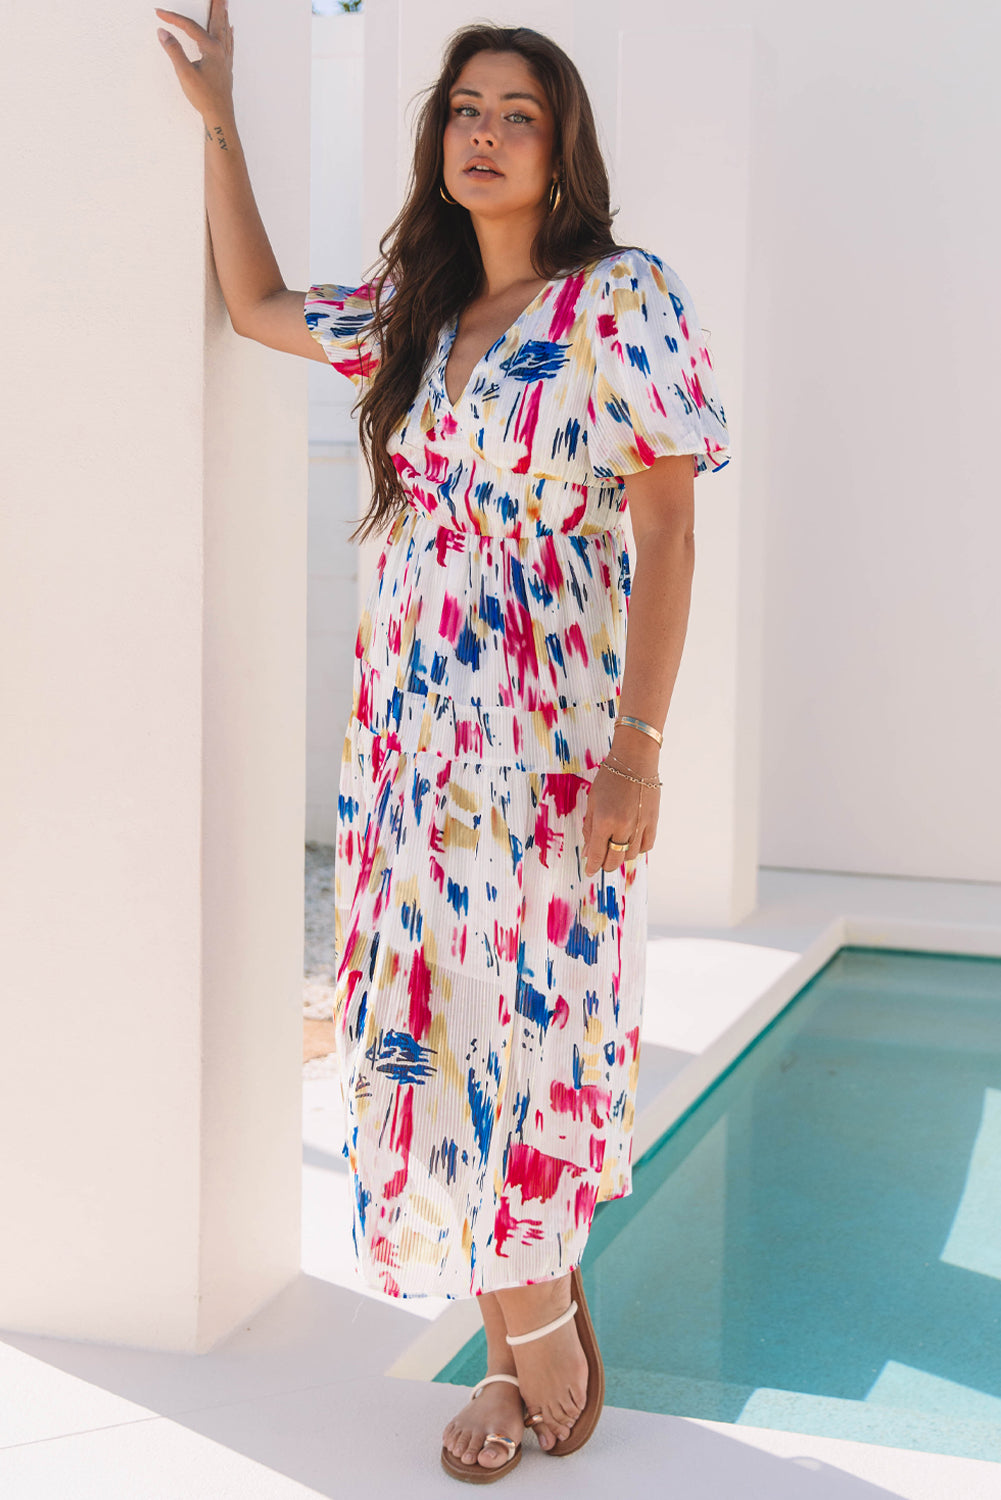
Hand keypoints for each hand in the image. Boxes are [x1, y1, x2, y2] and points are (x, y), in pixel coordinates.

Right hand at [155, 0, 234, 121]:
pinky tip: (231, 30)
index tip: (159, 13)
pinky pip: (229, 44)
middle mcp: (220, 51)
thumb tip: (163, 32)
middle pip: (216, 21)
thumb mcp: (185, 73)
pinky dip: (229, 34)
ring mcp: (225, 59)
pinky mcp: (226, 68)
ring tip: (225, 4)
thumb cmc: (204, 97)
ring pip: (224, 31)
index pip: (190, 26)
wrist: (220, 116)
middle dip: (216, 6)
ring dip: (223, 16)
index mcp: (211, 49)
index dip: (173, 19)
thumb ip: (174, 51)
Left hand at [581, 762, 659, 876]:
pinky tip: (631, 842)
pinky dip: (637, 848)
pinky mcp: (653, 822)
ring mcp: (640, 826)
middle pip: (615, 860)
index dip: (593, 866)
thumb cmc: (610, 778)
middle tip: (601, 862)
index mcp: (604, 821)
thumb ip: (590, 829)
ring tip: (615, 847)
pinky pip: (646, 846)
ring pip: (631, 855)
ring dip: (621, 856)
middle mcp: (623, 827)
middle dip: (606, 864)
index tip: (590, 871)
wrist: (635, 762)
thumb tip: (589, 852)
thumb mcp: (593, 802)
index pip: (597, 854)